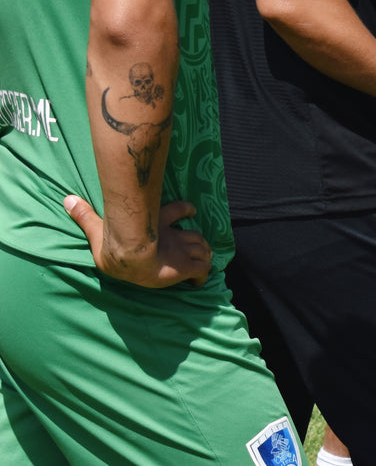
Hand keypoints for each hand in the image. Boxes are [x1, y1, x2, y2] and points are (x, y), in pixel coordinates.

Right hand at [64, 195, 211, 287]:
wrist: (132, 255)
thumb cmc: (116, 242)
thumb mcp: (97, 229)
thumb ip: (85, 216)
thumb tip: (67, 200)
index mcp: (156, 226)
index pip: (176, 211)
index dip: (185, 210)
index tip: (191, 210)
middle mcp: (171, 238)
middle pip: (193, 234)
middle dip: (196, 238)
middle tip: (197, 243)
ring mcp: (180, 252)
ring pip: (200, 249)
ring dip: (203, 253)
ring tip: (203, 258)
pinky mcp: (185, 268)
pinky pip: (201, 271)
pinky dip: (203, 275)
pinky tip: (200, 280)